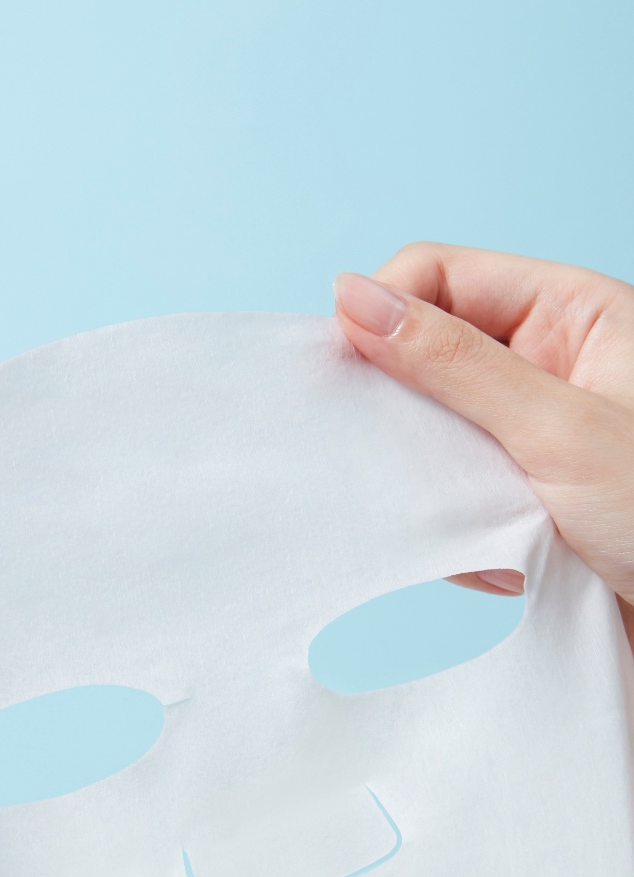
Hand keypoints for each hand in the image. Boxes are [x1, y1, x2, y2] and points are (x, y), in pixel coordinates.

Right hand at [333, 242, 633, 626]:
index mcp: (570, 313)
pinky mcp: (512, 484)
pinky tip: (502, 558)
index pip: (440, 276)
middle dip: (405, 409)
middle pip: (424, 349)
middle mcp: (544, 360)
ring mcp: (525, 427)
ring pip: (427, 426)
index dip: (384, 312)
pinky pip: (443, 484)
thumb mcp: (556, 429)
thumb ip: (451, 362)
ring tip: (484, 521)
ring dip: (433, 478)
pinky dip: (454, 524)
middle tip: (412, 456)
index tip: (346, 369)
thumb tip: (354, 299)